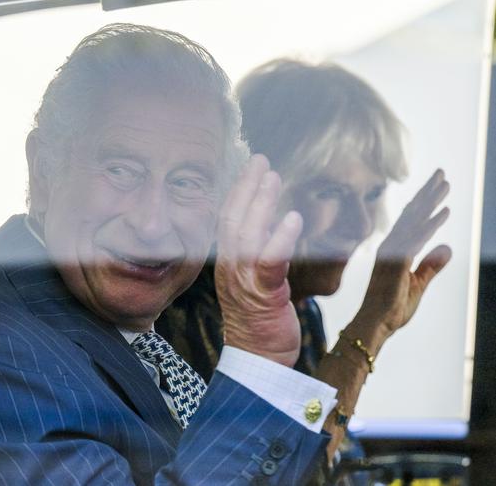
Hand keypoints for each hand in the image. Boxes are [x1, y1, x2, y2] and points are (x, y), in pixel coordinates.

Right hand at [215, 155, 302, 366]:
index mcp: (228, 263)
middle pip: (234, 219)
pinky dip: (280, 238)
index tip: (250, 168)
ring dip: (260, 203)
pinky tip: (292, 218)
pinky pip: (268, 261)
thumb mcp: (253, 282)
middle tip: (260, 161)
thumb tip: (270, 225)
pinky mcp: (263, 294)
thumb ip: (258, 254)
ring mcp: (244, 280)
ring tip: (272, 177)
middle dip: (247, 187)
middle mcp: (231, 267)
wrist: (258, 359)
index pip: (228, 220)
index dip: (238, 191)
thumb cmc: (259, 321)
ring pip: (248, 234)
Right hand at [350, 169, 451, 347]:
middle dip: (428, 193)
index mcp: (395, 250)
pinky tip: (443, 213)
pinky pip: (415, 240)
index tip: (436, 186)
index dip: (424, 202)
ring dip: (430, 202)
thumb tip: (446, 246)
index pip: (411, 220)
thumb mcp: (418, 284)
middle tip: (441, 174)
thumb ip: (431, 265)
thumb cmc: (392, 308)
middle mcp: (391, 246)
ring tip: (444, 185)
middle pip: (412, 214)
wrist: (375, 324)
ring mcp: (392, 253)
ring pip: (413, 222)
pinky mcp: (396, 263)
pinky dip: (429, 226)